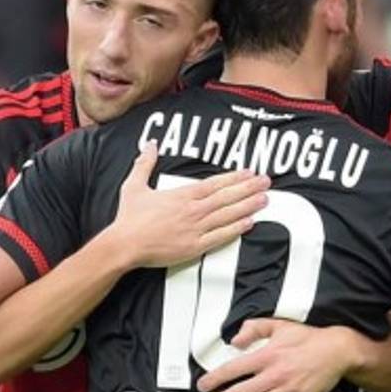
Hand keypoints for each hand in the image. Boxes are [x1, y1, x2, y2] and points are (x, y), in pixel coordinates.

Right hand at [105, 141, 269, 268]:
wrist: (124, 245)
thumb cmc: (129, 218)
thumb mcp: (134, 185)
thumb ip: (144, 164)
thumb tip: (149, 144)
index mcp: (182, 195)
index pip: (215, 184)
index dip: (235, 177)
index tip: (250, 172)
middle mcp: (193, 210)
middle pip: (227, 197)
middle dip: (249, 188)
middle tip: (266, 182)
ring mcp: (195, 229)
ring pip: (228, 215)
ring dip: (248, 206)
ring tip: (265, 199)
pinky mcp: (194, 246)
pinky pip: (221, 236)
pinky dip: (236, 229)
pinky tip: (249, 222)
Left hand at [196, 319, 356, 391]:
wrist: (338, 350)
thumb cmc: (308, 337)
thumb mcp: (279, 325)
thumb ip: (254, 328)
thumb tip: (234, 340)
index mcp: (267, 355)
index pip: (234, 369)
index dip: (215, 378)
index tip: (202, 386)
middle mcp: (274, 375)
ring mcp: (287, 391)